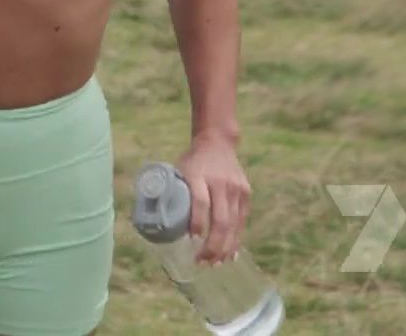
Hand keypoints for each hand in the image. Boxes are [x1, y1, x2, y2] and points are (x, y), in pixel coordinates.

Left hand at [178, 134, 251, 263]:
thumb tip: (159, 223)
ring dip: (225, 247)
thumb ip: (173, 192)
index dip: (196, 222)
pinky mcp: (246, 193)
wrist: (217, 143)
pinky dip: (236, 239)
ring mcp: (236, 189)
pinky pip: (241, 221)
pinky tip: (230, 253)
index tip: (191, 239)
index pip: (200, 202)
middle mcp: (220, 183)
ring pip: (233, 224)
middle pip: (220, 219)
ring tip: (215, 263)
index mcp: (198, 174)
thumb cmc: (192, 162)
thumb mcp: (178, 170)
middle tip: (203, 262)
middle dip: (212, 245)